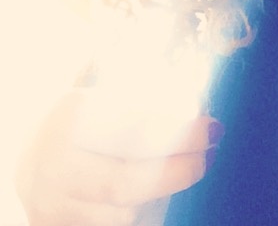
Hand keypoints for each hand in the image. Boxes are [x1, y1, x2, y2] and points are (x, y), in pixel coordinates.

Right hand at [16, 89, 221, 225]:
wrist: (31, 150)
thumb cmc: (84, 120)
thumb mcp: (106, 96)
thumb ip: (146, 102)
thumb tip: (198, 112)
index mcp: (73, 116)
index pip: (136, 130)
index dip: (181, 134)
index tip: (214, 130)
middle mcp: (56, 161)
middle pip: (128, 180)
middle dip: (177, 172)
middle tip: (208, 159)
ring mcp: (51, 201)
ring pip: (121, 214)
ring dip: (160, 199)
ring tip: (181, 174)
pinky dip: (138, 216)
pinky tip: (156, 199)